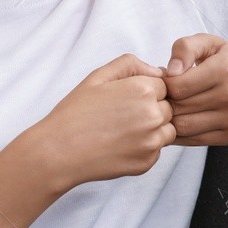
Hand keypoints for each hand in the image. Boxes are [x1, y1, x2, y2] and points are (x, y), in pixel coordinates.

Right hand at [36, 53, 176, 186]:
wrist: (59, 152)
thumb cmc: (76, 113)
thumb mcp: (98, 77)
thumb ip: (131, 64)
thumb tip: (158, 71)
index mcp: (143, 90)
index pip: (164, 86)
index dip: (144, 91)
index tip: (124, 99)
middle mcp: (152, 116)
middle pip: (168, 107)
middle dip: (151, 109)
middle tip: (122, 116)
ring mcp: (151, 142)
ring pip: (167, 130)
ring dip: (153, 129)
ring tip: (123, 130)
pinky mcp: (147, 162)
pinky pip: (157, 150)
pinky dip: (144, 148)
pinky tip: (120, 145)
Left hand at [163, 33, 227, 145]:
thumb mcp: (211, 43)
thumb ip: (185, 48)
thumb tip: (169, 72)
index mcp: (224, 70)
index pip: (177, 86)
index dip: (165, 84)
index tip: (167, 80)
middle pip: (179, 108)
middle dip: (166, 102)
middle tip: (166, 95)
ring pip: (184, 128)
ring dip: (172, 119)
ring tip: (173, 107)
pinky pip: (195, 141)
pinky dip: (182, 133)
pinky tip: (183, 119)